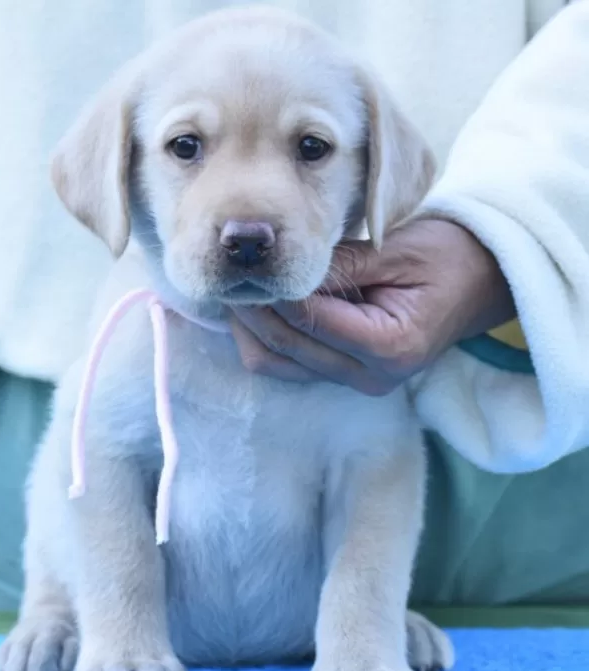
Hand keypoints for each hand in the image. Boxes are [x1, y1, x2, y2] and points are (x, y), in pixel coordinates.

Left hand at [230, 219, 515, 394]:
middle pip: (288, 347)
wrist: (478, 282)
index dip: (273, 293)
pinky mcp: (346, 376)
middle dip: (252, 312)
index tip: (247, 266)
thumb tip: (281, 272)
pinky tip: (254, 312)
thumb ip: (339, 265)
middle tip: (229, 277)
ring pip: (279, 365)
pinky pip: (290, 367)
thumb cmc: (445, 258)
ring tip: (235, 292)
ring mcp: (357, 381)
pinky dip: (267, 341)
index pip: (311, 320)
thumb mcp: (395, 251)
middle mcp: (370, 376)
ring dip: (252, 331)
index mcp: (389, 346)